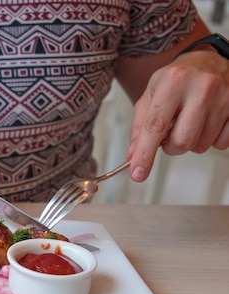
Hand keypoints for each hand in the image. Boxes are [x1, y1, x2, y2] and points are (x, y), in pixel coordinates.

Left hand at [127, 50, 228, 181]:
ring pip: (200, 145)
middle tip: (170, 133)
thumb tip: (133, 154)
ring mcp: (224, 97)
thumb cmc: (177, 79)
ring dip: (190, 142)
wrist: (209, 60)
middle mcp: (201, 87)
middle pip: (181, 141)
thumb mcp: (151, 94)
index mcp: (173, 81)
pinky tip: (207, 122)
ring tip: (189, 122)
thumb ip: (139, 125)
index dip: (145, 153)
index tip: (138, 173)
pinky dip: (210, 139)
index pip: (155, 126)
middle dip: (171, 147)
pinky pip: (221, 143)